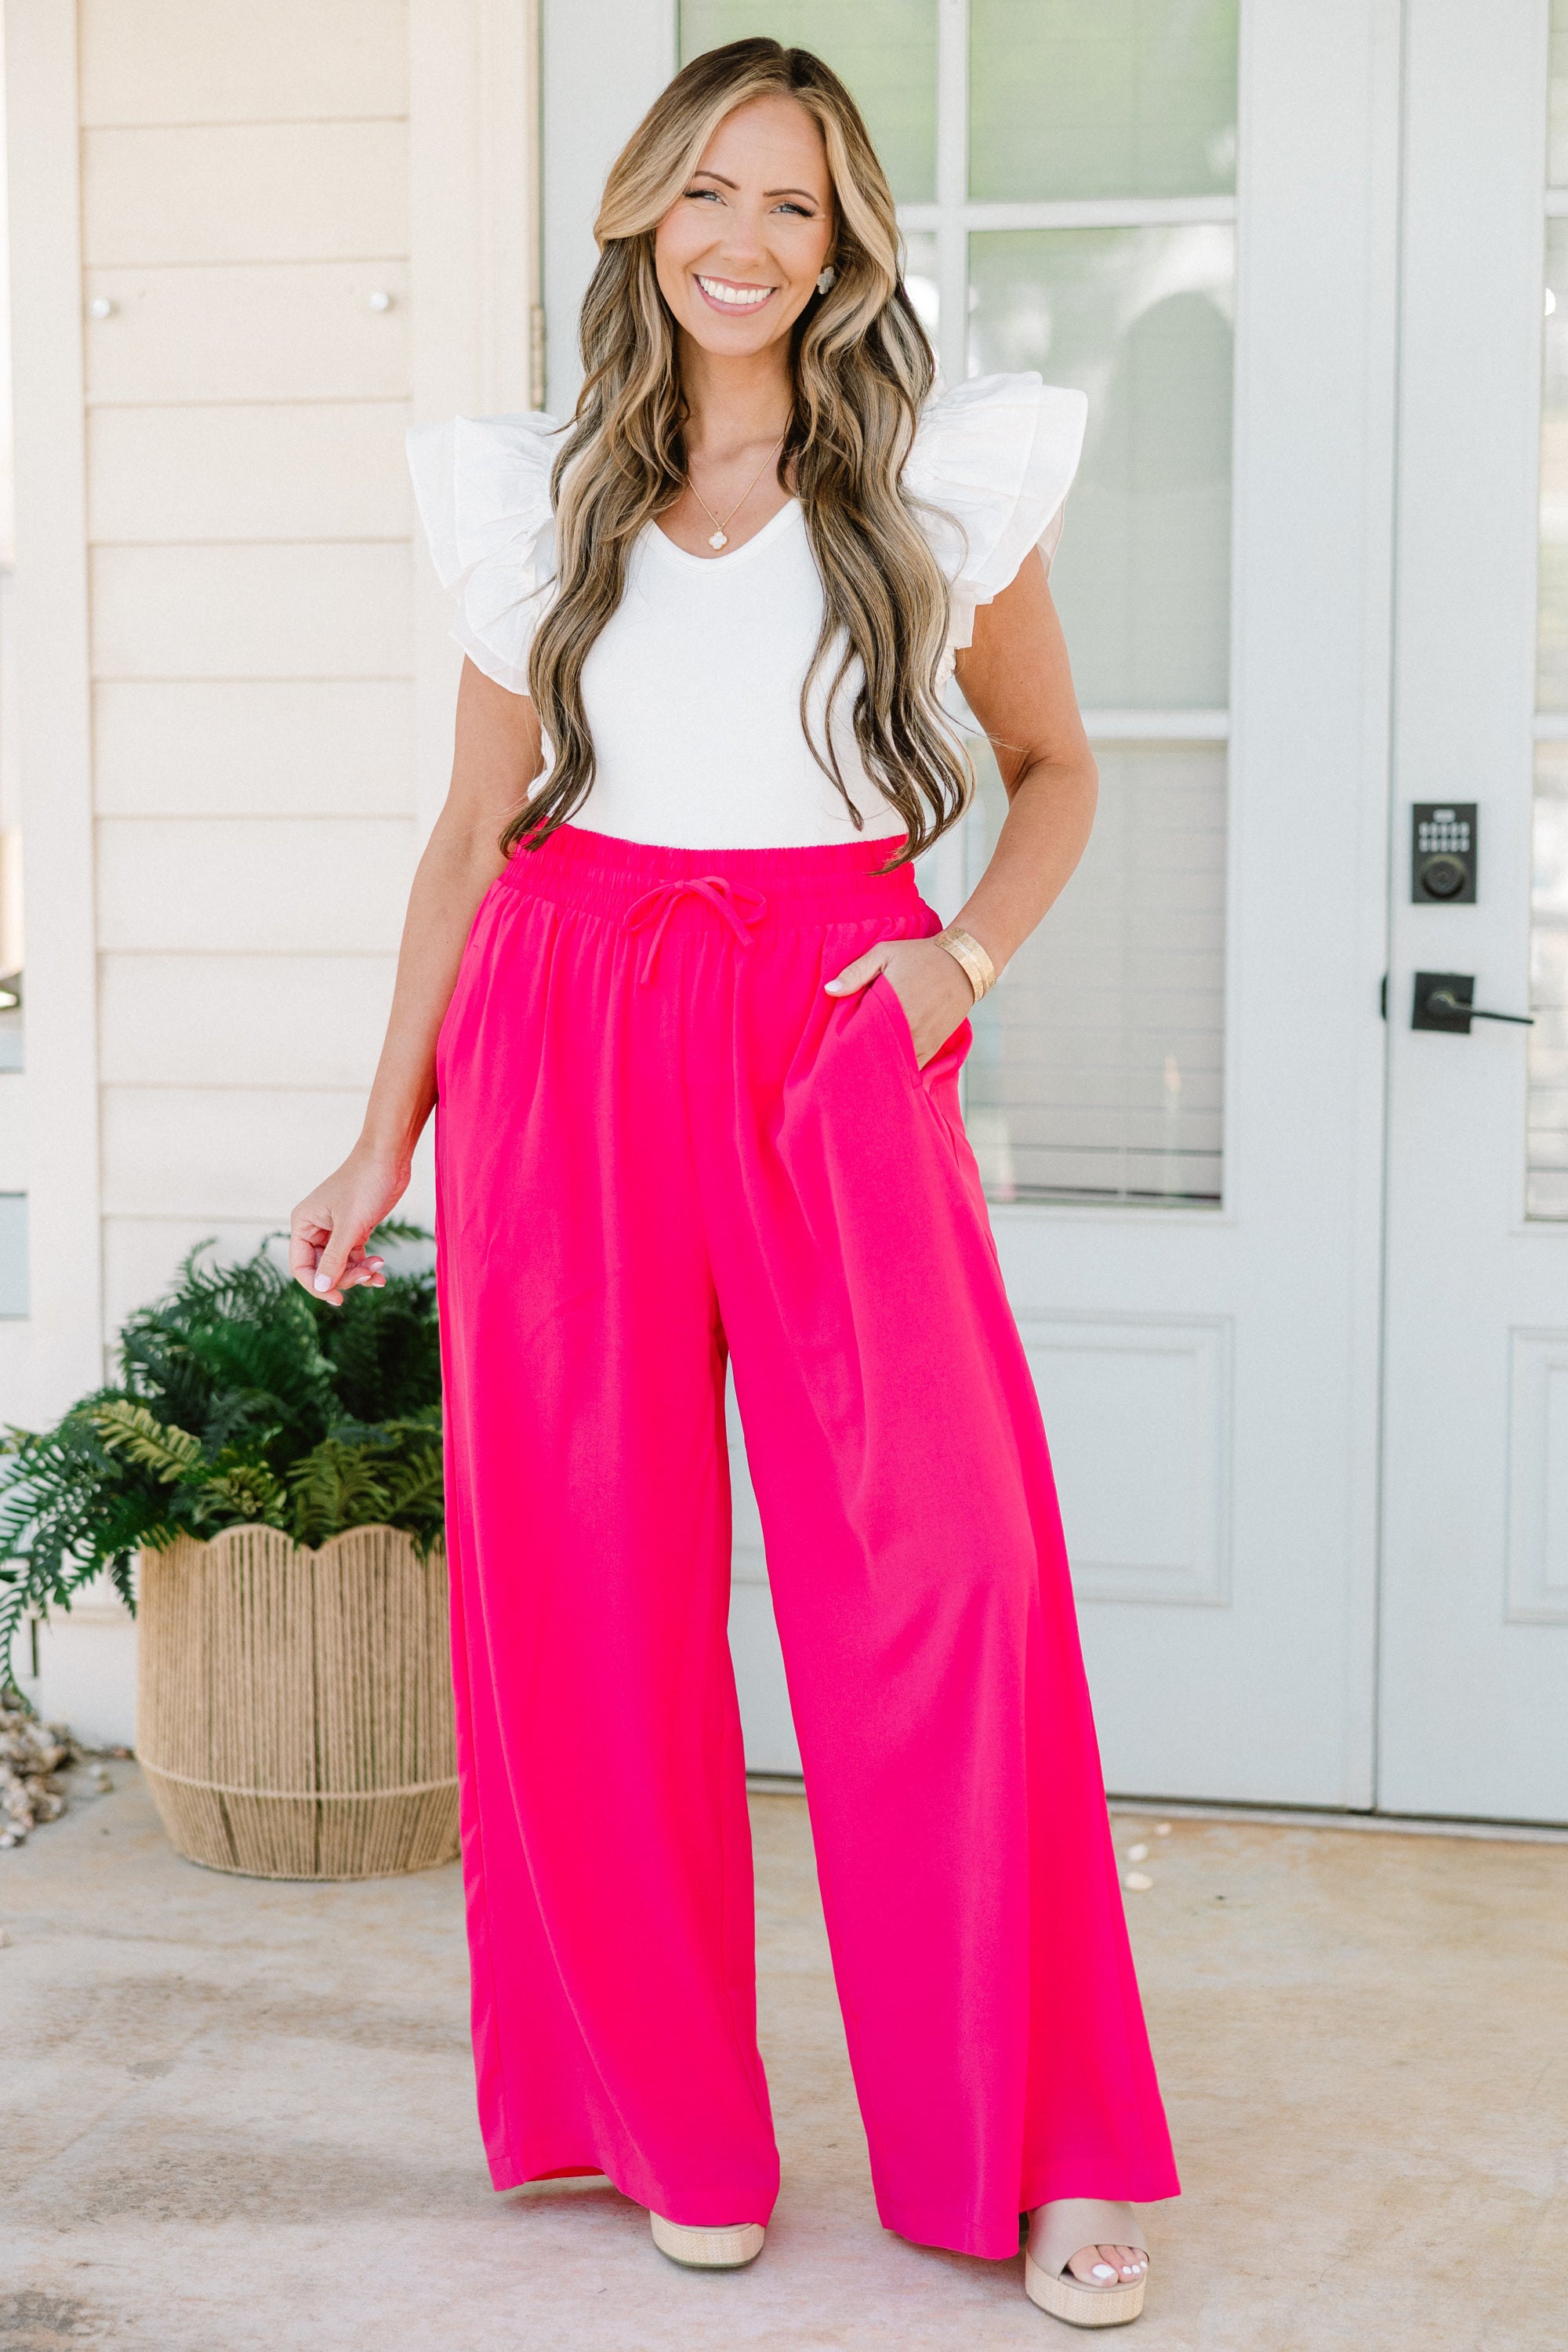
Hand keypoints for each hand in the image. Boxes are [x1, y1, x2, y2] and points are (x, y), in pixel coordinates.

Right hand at [289, 1142, 409, 1306]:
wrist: (389, 1158)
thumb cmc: (365, 1184)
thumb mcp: (350, 1226)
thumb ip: (335, 1259)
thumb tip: (320, 1288)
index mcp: (304, 1224)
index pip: (301, 1266)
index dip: (316, 1286)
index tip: (338, 1299)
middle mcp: (315, 1228)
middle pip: (323, 1268)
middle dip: (344, 1277)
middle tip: (367, 1275)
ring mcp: (336, 1229)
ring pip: (340, 1264)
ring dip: (359, 1272)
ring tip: (378, 1269)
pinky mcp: (355, 1228)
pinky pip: (355, 1256)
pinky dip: (366, 1265)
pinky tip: (380, 1268)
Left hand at [825, 934, 975, 1066]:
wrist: (964, 963)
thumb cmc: (920, 955)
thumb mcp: (884, 954)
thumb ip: (856, 972)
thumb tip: (830, 989)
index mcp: (891, 1006)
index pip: (861, 1035)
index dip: (846, 1044)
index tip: (835, 1048)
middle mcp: (908, 1027)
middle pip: (877, 1054)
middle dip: (862, 1058)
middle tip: (846, 1063)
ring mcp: (923, 1039)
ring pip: (896, 1063)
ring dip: (881, 1066)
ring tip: (865, 1068)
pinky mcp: (934, 1044)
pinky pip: (915, 1065)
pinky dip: (901, 1068)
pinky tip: (888, 1069)